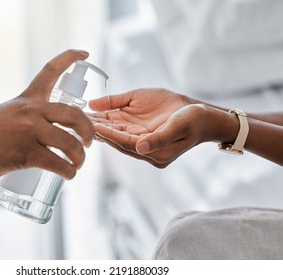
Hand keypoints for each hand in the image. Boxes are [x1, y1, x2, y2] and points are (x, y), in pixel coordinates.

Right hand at [0, 49, 94, 177]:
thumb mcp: (10, 112)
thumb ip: (31, 114)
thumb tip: (54, 129)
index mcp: (28, 98)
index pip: (50, 71)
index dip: (69, 58)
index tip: (84, 53)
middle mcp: (32, 111)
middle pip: (74, 115)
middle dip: (88, 129)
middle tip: (90, 141)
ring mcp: (31, 132)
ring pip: (70, 144)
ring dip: (79, 157)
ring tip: (77, 164)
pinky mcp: (27, 153)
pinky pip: (57, 163)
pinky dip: (68, 172)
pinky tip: (69, 174)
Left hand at [89, 88, 222, 167]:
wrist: (203, 116)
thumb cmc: (194, 120)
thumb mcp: (179, 126)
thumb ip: (159, 138)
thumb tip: (139, 147)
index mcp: (154, 151)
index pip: (125, 143)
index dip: (110, 134)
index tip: (93, 125)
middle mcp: (145, 148)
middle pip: (117, 139)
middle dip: (99, 129)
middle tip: (79, 119)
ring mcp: (141, 140)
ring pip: (116, 133)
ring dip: (100, 124)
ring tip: (81, 116)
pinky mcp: (140, 131)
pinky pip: (121, 126)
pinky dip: (108, 120)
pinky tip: (95, 114)